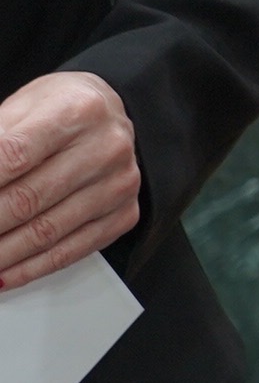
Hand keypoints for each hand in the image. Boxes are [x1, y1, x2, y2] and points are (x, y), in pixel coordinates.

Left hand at [0, 71, 139, 290]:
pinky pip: (71, 251)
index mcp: (78, 110)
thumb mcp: (21, 107)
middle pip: (26, 200)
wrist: (110, 114)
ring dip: (2, 255)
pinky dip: (30, 269)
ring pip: (46, 232)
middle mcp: (107, 146)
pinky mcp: (124, 213)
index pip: (13, 156)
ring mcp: (118, 183)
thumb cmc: (61, 110)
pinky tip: (3, 275)